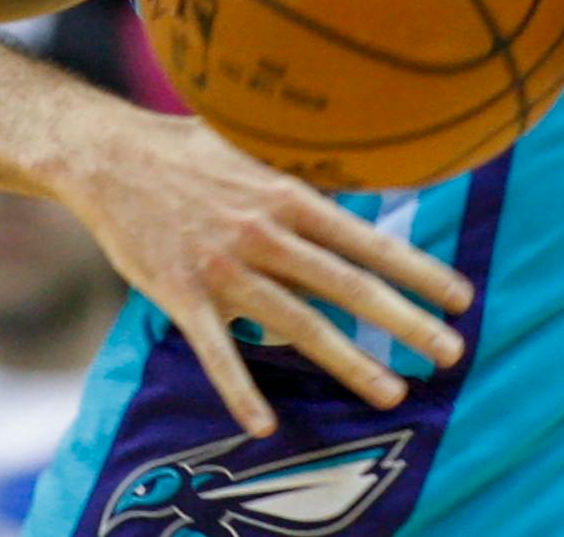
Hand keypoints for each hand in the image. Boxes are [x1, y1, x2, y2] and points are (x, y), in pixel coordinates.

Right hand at [60, 112, 473, 437]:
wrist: (104, 156)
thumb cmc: (179, 148)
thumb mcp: (246, 141)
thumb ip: (296, 167)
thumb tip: (352, 175)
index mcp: (281, 193)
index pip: (364, 237)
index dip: (416, 268)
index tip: (459, 296)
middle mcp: (260, 232)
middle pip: (345, 284)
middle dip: (404, 321)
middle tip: (451, 352)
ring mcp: (222, 267)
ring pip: (297, 323)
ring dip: (348, 361)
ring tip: (391, 391)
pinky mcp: (181, 294)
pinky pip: (216, 352)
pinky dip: (239, 390)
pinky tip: (265, 424)